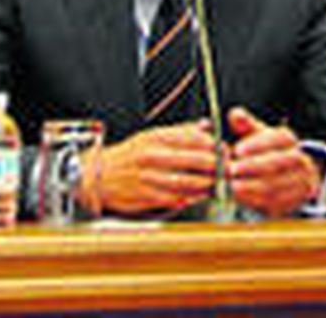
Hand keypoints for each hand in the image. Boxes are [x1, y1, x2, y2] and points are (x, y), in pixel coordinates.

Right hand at [85, 122, 219, 216]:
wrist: (98, 175)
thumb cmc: (128, 155)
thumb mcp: (151, 135)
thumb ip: (180, 131)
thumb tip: (205, 126)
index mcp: (156, 138)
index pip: (192, 138)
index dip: (213, 145)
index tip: (224, 149)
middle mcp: (153, 156)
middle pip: (193, 160)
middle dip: (215, 165)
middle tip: (227, 167)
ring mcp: (149, 177)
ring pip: (187, 182)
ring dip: (206, 184)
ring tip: (218, 183)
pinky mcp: (146, 196)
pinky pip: (174, 198)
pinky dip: (191, 198)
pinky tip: (199, 195)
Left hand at [225, 106, 323, 217]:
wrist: (291, 176)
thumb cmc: (266, 152)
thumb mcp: (257, 135)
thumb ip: (245, 125)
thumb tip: (235, 114)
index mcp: (287, 140)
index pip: (276, 138)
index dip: (257, 144)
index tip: (237, 150)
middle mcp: (298, 158)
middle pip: (278, 161)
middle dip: (252, 166)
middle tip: (231, 170)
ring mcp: (299, 180)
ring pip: (276, 183)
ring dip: (251, 186)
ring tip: (232, 186)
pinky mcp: (294, 200)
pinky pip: (276, 202)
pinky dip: (256, 200)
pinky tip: (241, 197)